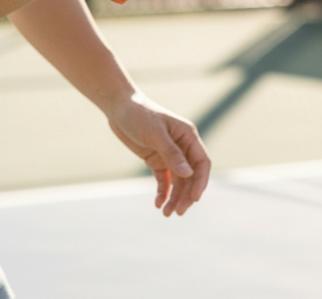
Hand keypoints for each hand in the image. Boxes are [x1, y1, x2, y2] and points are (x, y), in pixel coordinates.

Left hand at [106, 92, 210, 216]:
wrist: (119, 108)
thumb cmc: (139, 114)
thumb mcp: (155, 133)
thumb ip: (171, 153)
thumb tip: (188, 174)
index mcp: (188, 136)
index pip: (202, 163)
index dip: (201, 181)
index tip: (194, 199)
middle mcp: (182, 147)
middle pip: (191, 176)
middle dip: (186, 195)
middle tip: (178, 212)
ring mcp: (169, 155)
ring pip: (178, 182)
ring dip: (175, 198)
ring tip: (167, 213)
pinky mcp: (156, 160)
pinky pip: (164, 181)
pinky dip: (163, 193)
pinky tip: (158, 204)